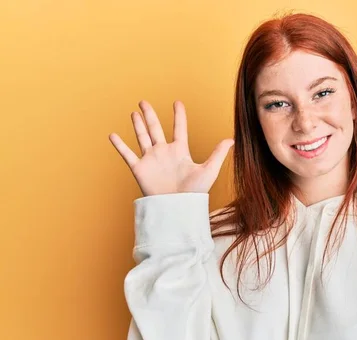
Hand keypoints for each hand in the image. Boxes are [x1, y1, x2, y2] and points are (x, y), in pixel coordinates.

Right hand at [109, 100, 233, 196]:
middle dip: (150, 115)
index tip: (177, 102)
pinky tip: (113, 135)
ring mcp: (151, 160)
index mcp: (180, 151)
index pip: (179, 128)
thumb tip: (231, 139)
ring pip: (142, 137)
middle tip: (143, 102)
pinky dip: (120, 145)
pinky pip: (128, 154)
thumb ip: (218, 154)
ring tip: (134, 113)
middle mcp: (164, 152)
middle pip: (155, 129)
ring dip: (138, 125)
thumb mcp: (209, 170)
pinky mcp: (140, 169)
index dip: (179, 115)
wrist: (178, 208)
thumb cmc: (195, 193)